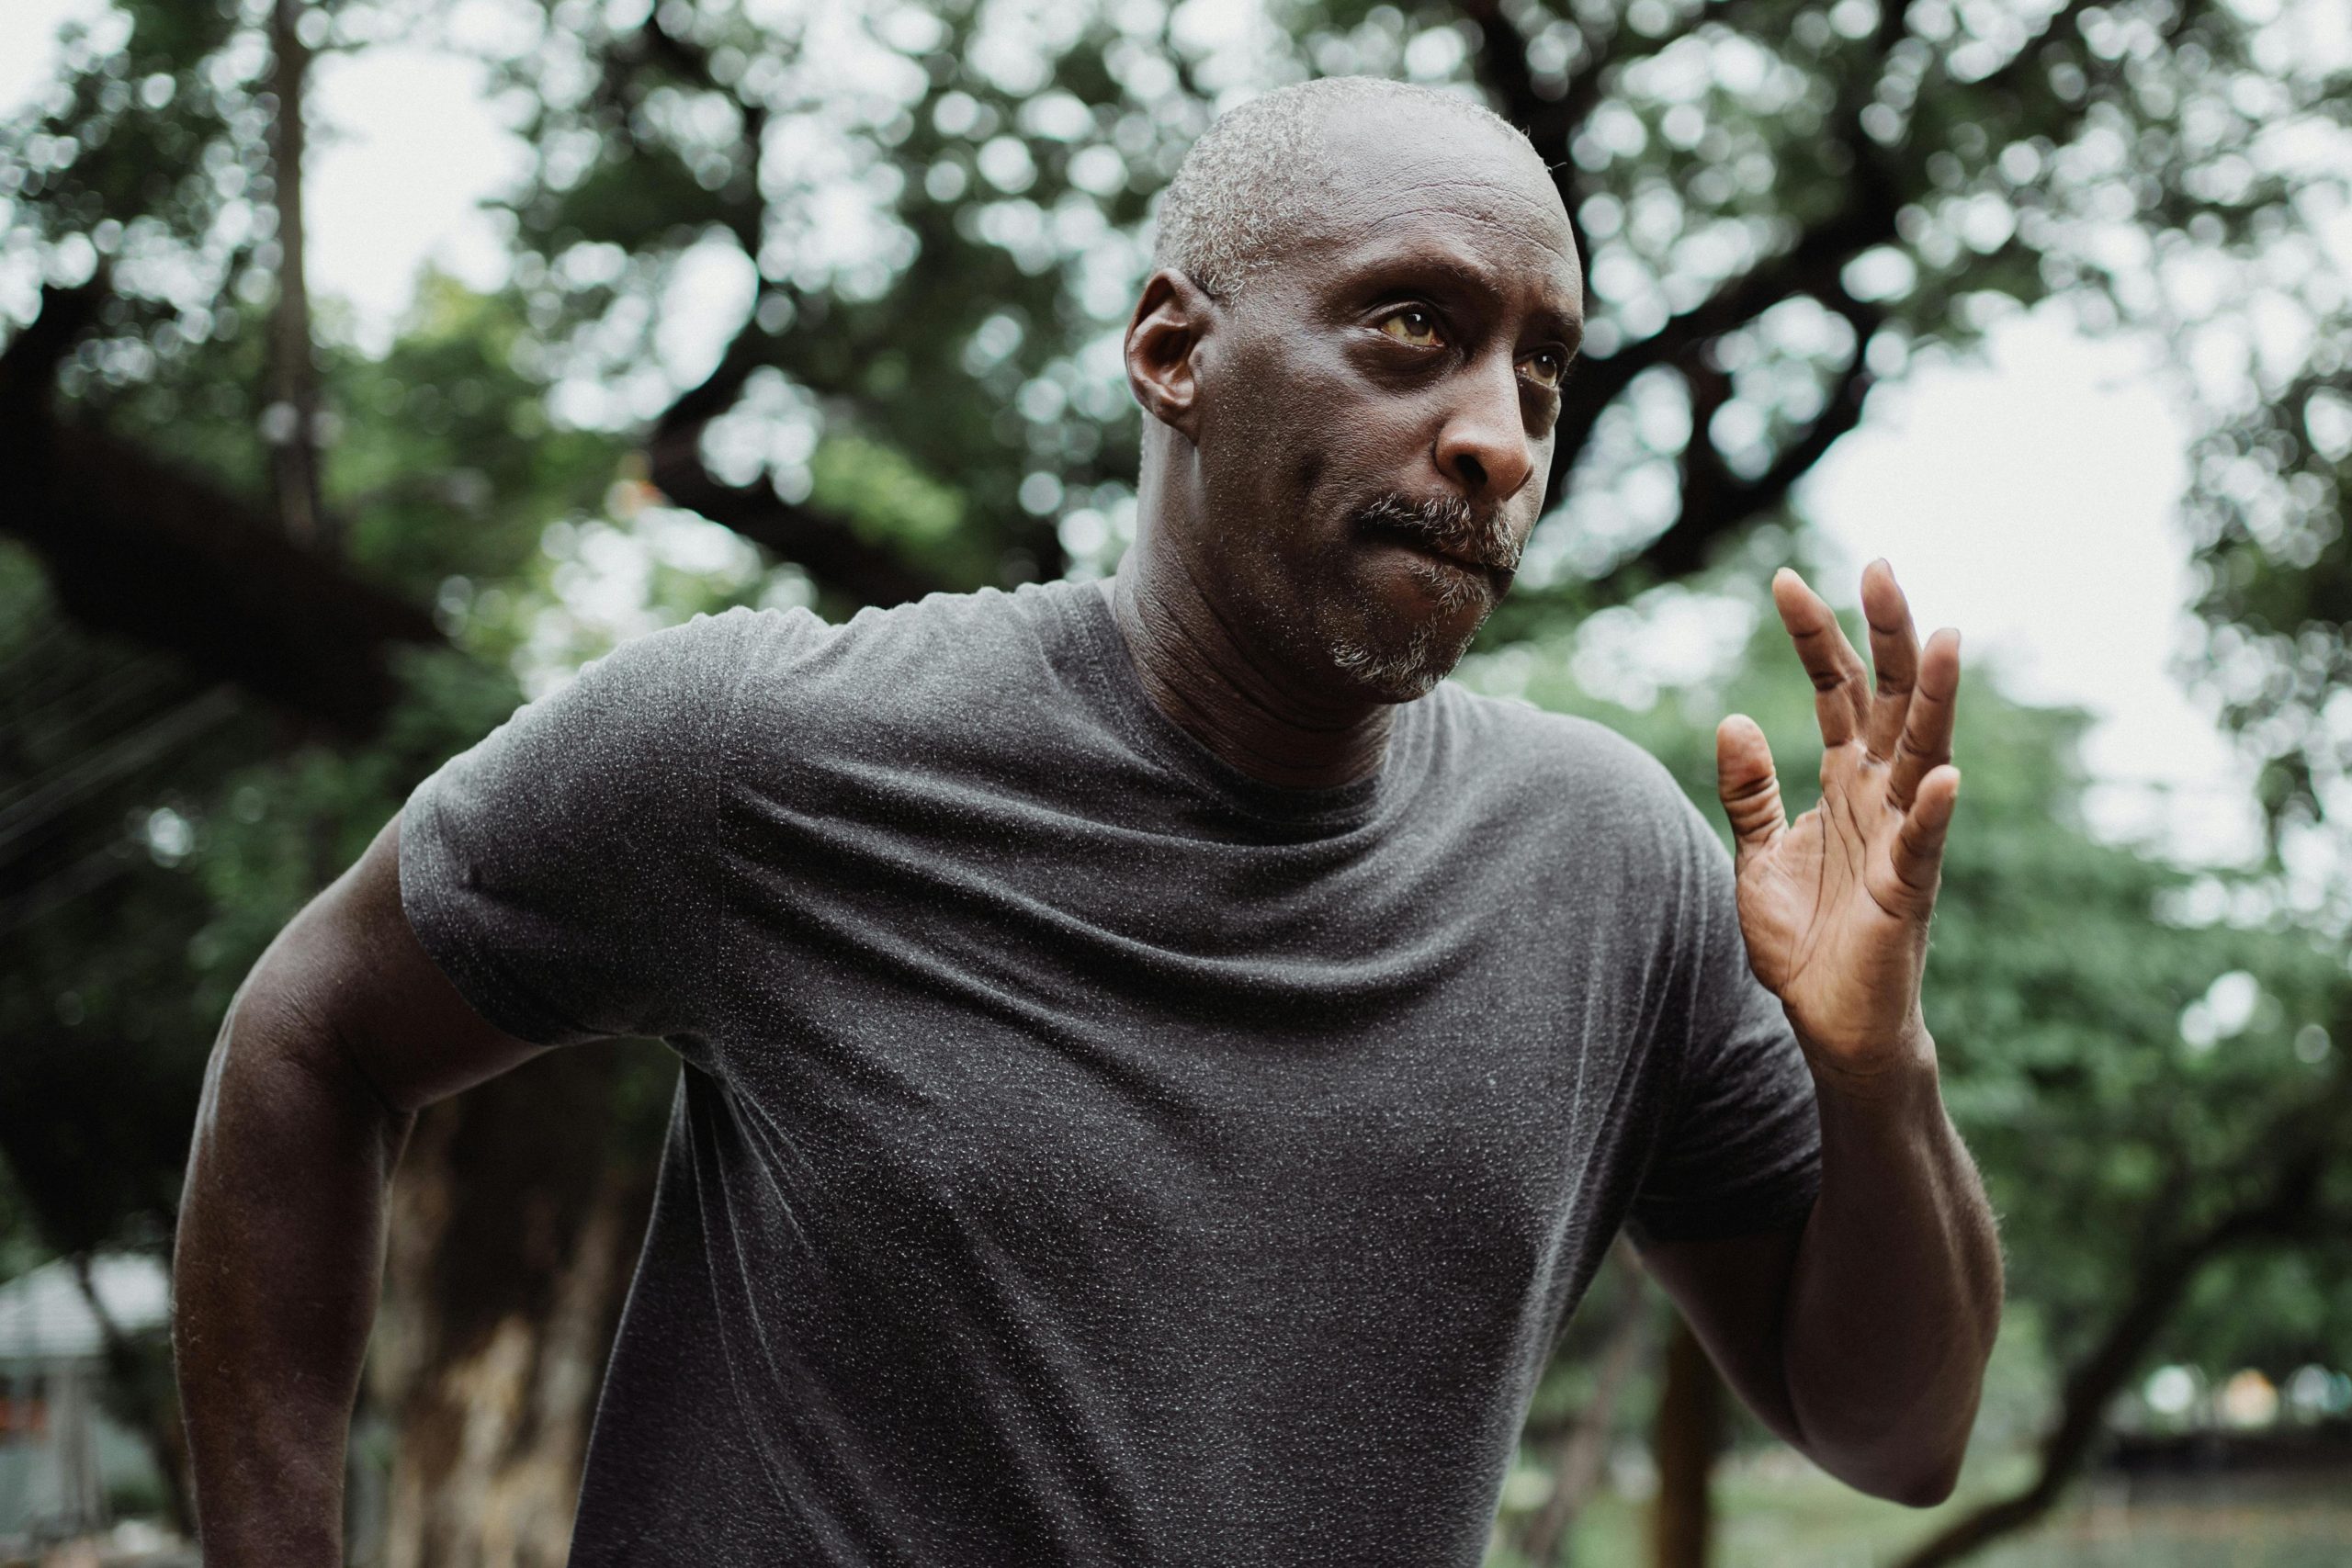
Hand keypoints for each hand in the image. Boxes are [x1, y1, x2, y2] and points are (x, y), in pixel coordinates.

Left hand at [1716, 562, 1959, 1083]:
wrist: (1831, 1025)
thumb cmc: (1804, 942)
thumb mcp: (1756, 857)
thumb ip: (1749, 792)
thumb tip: (1733, 719)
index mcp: (1845, 783)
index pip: (1835, 692)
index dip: (1815, 637)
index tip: (1783, 579)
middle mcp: (1882, 798)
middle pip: (1890, 700)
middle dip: (1884, 634)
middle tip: (1879, 564)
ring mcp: (1902, 840)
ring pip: (1924, 754)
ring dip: (1934, 698)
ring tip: (1942, 637)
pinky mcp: (1907, 892)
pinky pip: (1925, 845)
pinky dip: (1935, 810)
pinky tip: (1943, 774)